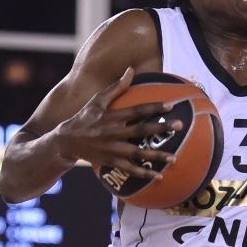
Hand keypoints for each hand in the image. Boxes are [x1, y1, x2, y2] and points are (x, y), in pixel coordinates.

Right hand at [54, 68, 183, 180]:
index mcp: (112, 116)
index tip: (171, 105)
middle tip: (180, 126)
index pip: (137, 110)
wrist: (66, 142)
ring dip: (156, 156)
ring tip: (174, 158)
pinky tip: (159, 176)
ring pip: (138, 153)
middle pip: (141, 131)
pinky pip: (130, 169)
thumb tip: (130, 70)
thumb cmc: (85, 117)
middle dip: (161, 128)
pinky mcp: (111, 162)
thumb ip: (116, 87)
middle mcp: (114, 133)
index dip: (154, 107)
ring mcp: (113, 149)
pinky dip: (144, 174)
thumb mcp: (97, 100)